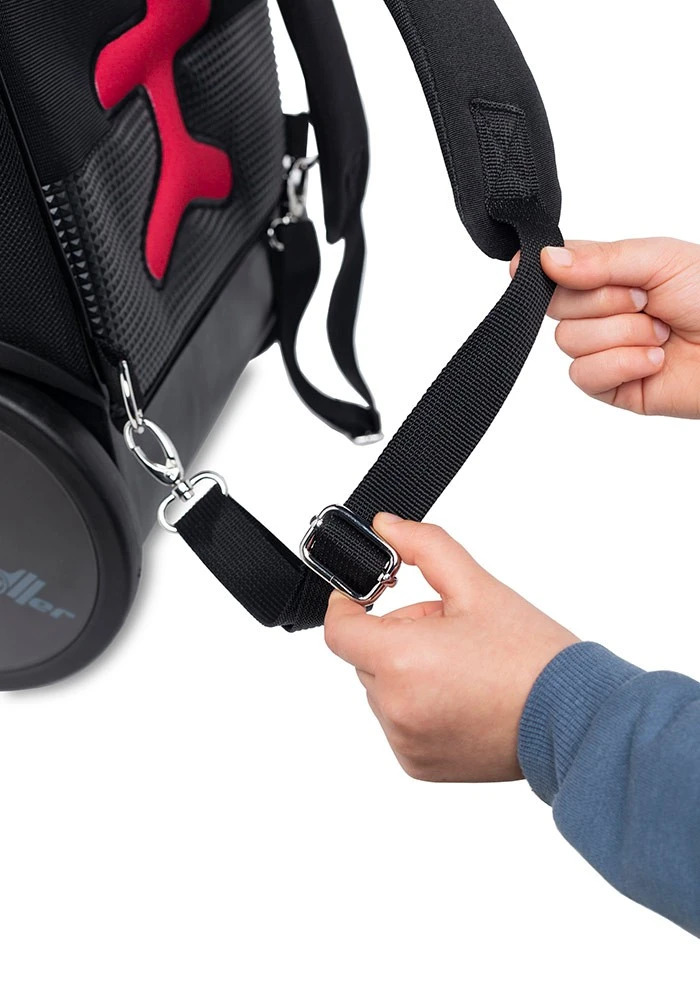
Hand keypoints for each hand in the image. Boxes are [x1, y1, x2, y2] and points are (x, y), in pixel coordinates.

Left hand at [324, 514, 575, 782]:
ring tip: (464, 667)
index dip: (347, 605)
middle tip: (450, 630)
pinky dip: (418, 706)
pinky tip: (462, 698)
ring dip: (407, 672)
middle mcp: (396, 709)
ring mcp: (406, 742)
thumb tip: (386, 527)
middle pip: (367, 657)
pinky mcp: (418, 766)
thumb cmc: (532, 657)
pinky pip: (399, 723)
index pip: (340, 631)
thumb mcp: (478, 587)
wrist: (574, 719)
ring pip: (383, 690)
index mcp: (402, 661)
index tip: (366, 593)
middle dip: (398, 636)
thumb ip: (425, 547)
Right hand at [512, 238, 699, 416]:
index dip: (550, 270)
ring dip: (621, 335)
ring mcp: (604, 351)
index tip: (547, 268)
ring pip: (569, 341)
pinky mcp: (611, 387)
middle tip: (646, 301)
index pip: (555, 269)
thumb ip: (599, 258)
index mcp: (609, 275)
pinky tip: (654, 360)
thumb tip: (546, 259)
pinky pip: (584, 375)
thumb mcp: (658, 259)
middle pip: (557, 307)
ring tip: (660, 334)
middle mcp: (601, 313)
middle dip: (604, 302)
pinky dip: (622, 364)